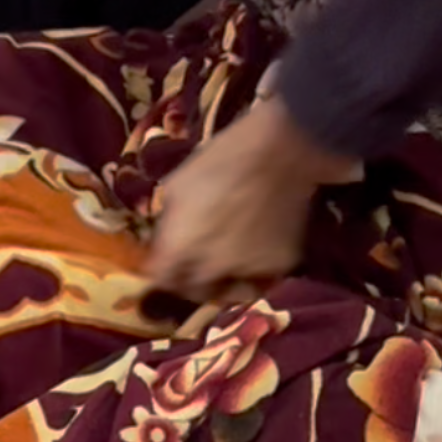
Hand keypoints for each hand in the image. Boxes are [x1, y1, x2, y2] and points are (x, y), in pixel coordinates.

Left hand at [147, 98, 359, 297]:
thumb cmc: (221, 159)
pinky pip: (261, 276)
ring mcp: (246, 270)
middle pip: (194, 290)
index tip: (168, 263)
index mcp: (179, 247)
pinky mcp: (278, 266)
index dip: (163, 272)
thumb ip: (168, 222)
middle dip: (192, 279)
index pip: (162, 279)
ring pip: (230, 289)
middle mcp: (210, 267)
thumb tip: (165, 241)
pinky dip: (255, 267)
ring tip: (229, 258)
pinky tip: (256, 245)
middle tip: (197, 262)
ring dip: (225, 279)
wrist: (279, 150)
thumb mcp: (177, 185)